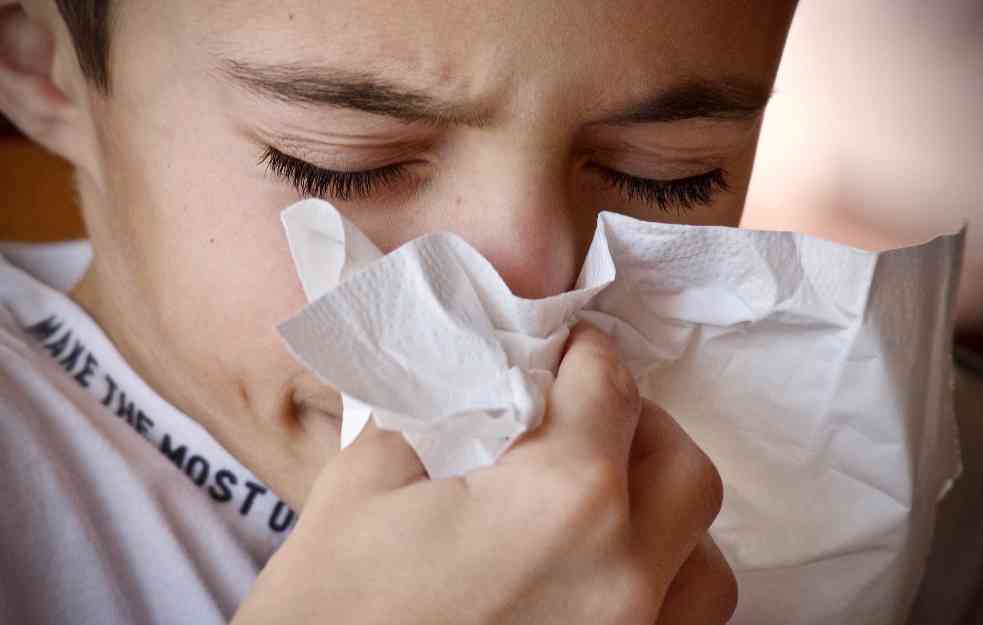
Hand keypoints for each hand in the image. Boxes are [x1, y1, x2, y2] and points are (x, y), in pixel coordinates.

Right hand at [232, 324, 735, 624]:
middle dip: (639, 427)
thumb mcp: (361, 487)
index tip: (570, 349)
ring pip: (707, 562)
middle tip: (585, 421)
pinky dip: (662, 589)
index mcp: (561, 503)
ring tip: (604, 507)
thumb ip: (435, 416)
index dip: (588, 353)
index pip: (610, 390)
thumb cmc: (330, 611)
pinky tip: (602, 579)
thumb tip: (477, 387)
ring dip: (664, 517)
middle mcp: (624, 577)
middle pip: (683, 468)